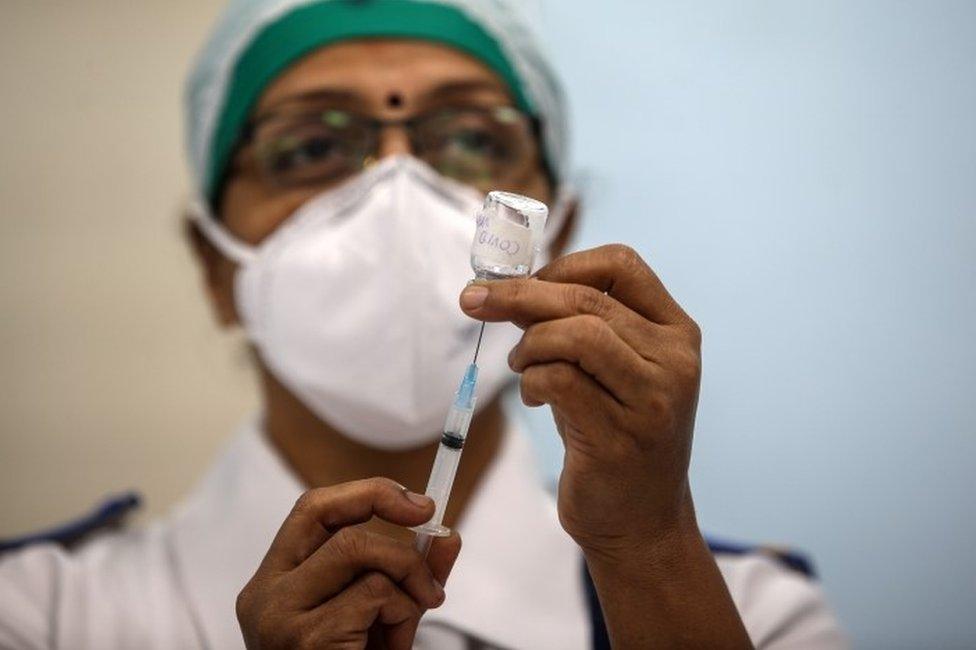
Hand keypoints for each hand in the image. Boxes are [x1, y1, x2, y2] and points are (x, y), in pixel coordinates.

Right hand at [236, 478, 461, 649]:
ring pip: (358, 548)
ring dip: (405, 574)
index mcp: (274, 581)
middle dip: (383, 503)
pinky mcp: (305, 638)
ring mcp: (279, 616)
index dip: (363, 492)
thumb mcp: (384, 618)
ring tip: (413, 612)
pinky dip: (403, 609)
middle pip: (325, 515)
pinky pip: (374, 593)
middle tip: (431, 520)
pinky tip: (394, 642)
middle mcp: (265, 594)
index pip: (311, 510)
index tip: (415, 501)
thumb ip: (410, 578)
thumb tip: (449, 536)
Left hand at [460, 244, 701, 556]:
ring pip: (577, 335)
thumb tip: (510, 287)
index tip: (524, 282)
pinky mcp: (621, 438)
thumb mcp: (607, 371)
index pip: (622, 264)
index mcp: (676, 332)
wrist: (640, 521)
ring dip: (529, 344)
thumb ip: (574, 327)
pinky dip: (532, 381)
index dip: (563, 265)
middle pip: (587, 300)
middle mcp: (674, 361)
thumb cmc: (614, 435)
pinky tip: (535, 398)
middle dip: (519, 295)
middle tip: (474, 300)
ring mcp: (653, 401)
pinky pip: (560, 381)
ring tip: (521, 366)